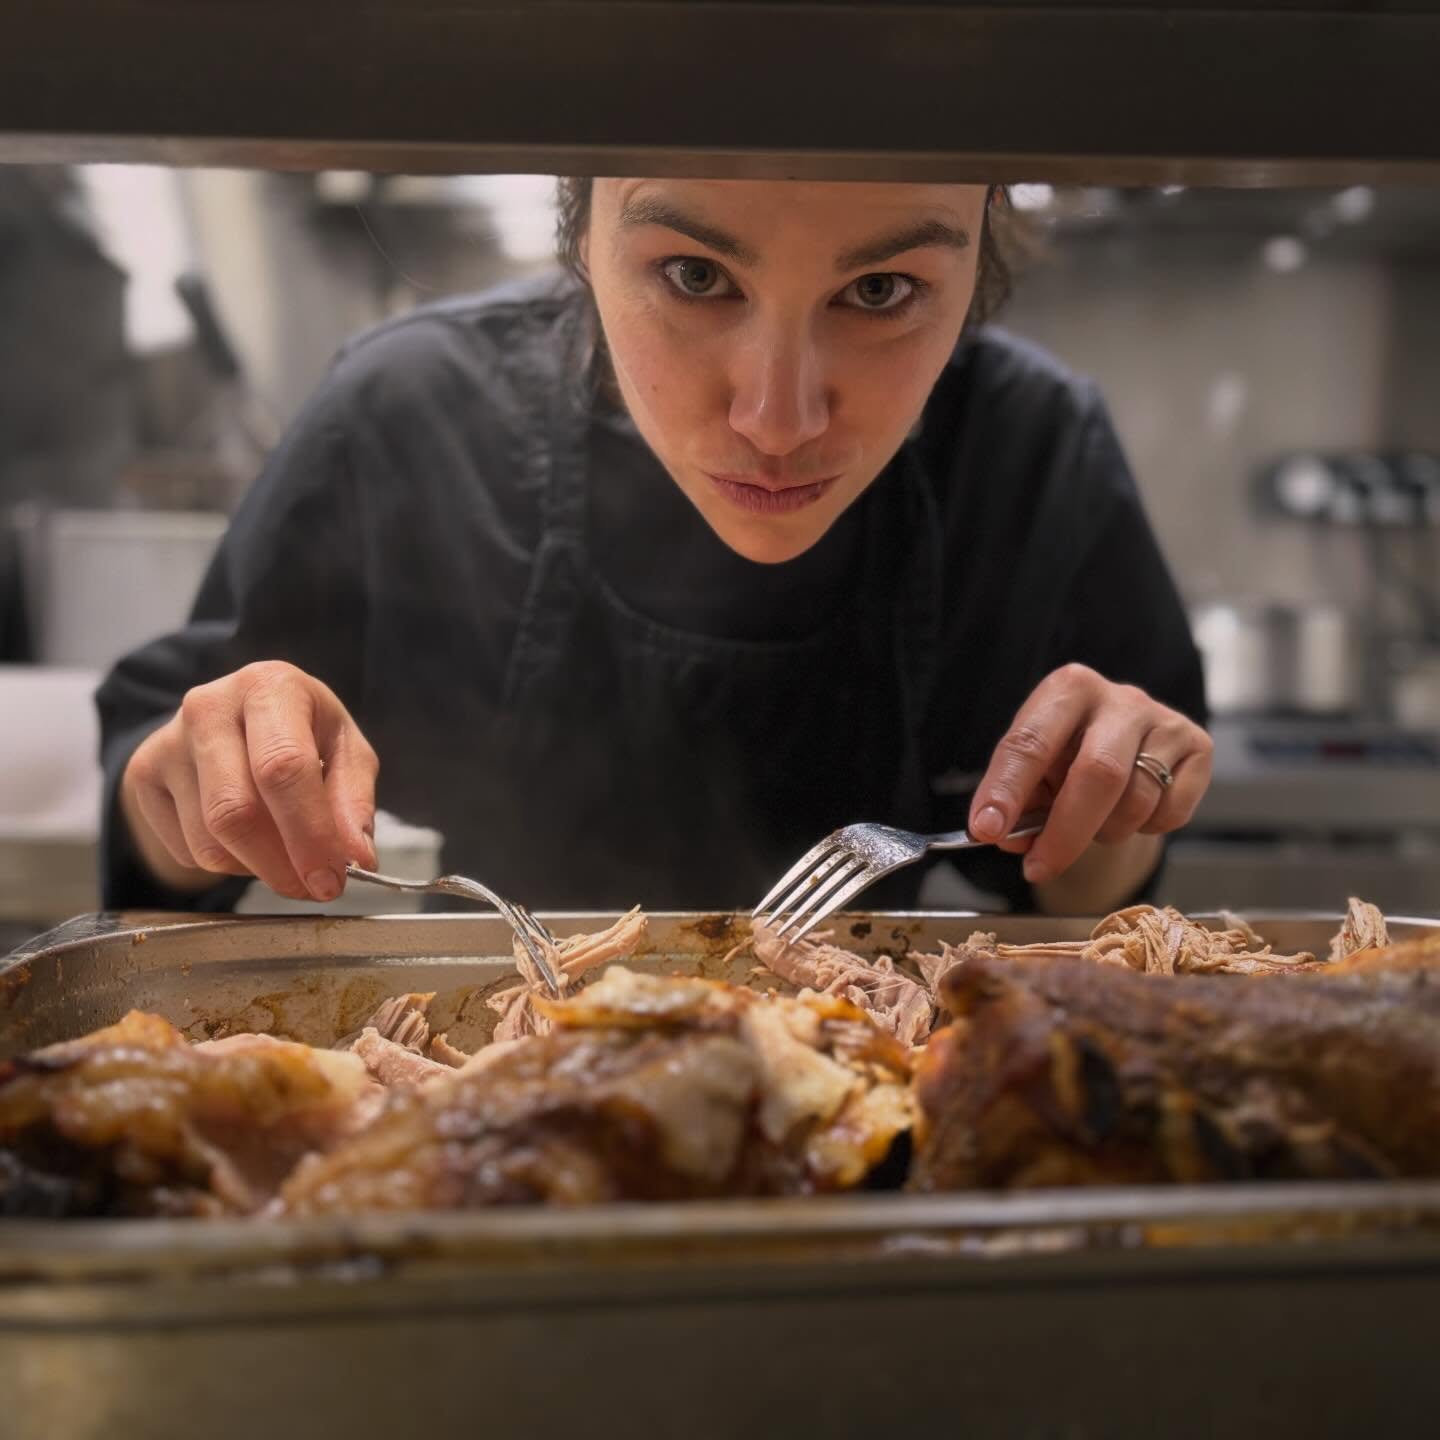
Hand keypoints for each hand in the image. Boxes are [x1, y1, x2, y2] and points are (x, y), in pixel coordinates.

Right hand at [121, 661, 378, 900]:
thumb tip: (357, 858)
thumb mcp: (345, 750)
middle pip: (236, 811)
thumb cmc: (302, 733)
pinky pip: (187, 851)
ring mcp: (168, 741)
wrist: (236, 719)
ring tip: (283, 853)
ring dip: (256, 868)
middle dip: (280, 865)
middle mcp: (209, 706)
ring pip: (209, 841)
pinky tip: (246, 839)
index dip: (308, 832)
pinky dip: (227, 864)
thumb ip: (355, 802)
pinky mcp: (144, 775)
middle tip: (311, 888)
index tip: (330, 879)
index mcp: (269, 687)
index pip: (283, 768)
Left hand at [968, 663, 1212, 886]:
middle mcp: (1120, 698)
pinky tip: (1132, 812)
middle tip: (1037, 867)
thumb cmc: (1070, 755)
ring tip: (1092, 825)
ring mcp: (1165, 720)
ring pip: (1136, 800)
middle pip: (1098, 773)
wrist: (1128, 744)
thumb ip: (1019, 801)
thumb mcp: (1035, 771)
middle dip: (1065, 831)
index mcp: (1068, 689)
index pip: (1031, 743)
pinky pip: (1171, 811)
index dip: (1006, 790)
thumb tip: (1008, 837)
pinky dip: (1146, 829)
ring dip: (1105, 833)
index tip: (986, 830)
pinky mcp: (1199, 746)